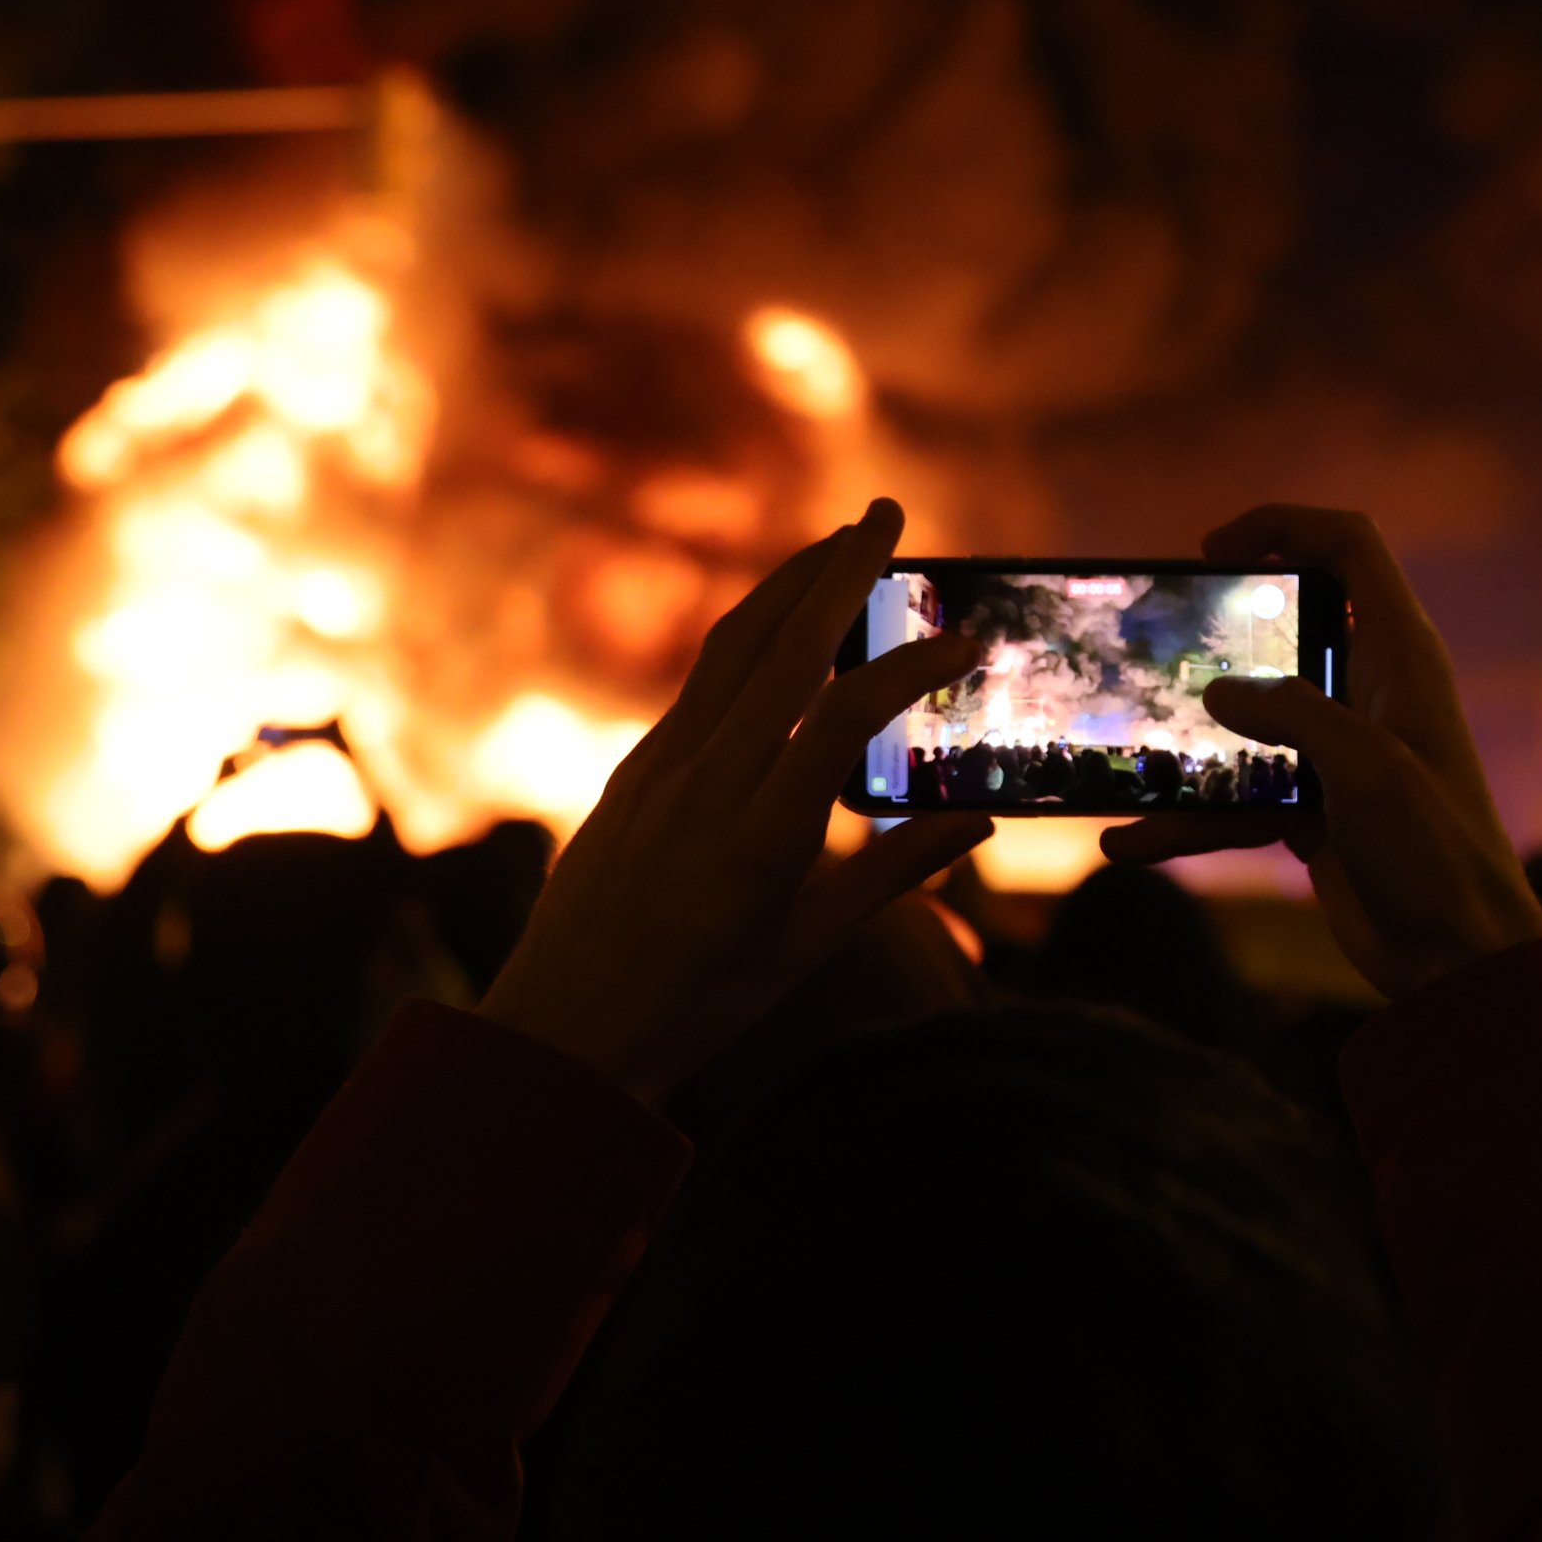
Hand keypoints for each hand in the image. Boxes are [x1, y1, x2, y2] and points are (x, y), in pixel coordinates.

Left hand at [480, 500, 990, 1103]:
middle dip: (839, 569)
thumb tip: (980, 820)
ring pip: (730, 647)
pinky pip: (700, 683)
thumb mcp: (808, 947)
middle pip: (781, 646)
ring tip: (839, 542)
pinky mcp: (634, 771)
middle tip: (888, 509)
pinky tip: (781, 629)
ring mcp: (660, 768)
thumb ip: (895, 872)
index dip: (911, 666)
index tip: (968, 639)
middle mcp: (705, 782)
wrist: (562, 1032)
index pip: (847, 716)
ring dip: (787, 582)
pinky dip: (749, 636)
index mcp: (759, 834)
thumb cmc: (697, 1004)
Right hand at [1100, 504, 1541, 1001]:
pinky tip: (1130, 842)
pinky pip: (1238, 798)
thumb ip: (1293, 715)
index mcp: (1398, 658)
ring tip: (1119, 758)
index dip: (1286, 527)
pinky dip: (1189, 819)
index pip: (1350, 549)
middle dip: (1218, 635)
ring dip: (1188, 744)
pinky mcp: (1314, 810)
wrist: (1459, 957)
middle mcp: (1368, 692)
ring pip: (1248, 723)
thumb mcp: (1365, 769)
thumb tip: (1218, 692)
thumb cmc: (1435, 852)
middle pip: (1286, 628)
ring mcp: (1338, 753)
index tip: (1215, 549)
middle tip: (1155, 643)